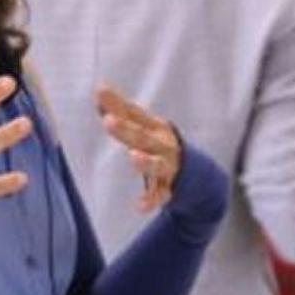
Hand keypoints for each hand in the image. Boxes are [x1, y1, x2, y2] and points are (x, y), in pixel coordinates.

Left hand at [95, 83, 180, 211]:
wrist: (196, 173)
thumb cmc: (160, 144)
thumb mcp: (144, 126)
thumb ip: (120, 109)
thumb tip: (98, 89)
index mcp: (155, 128)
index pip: (134, 114)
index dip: (117, 104)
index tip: (100, 91)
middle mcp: (163, 145)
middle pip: (143, 137)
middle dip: (126, 129)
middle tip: (108, 120)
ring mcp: (168, 167)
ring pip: (157, 165)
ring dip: (146, 161)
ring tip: (133, 156)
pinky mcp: (168, 189)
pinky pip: (160, 196)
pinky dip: (151, 200)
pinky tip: (140, 206)